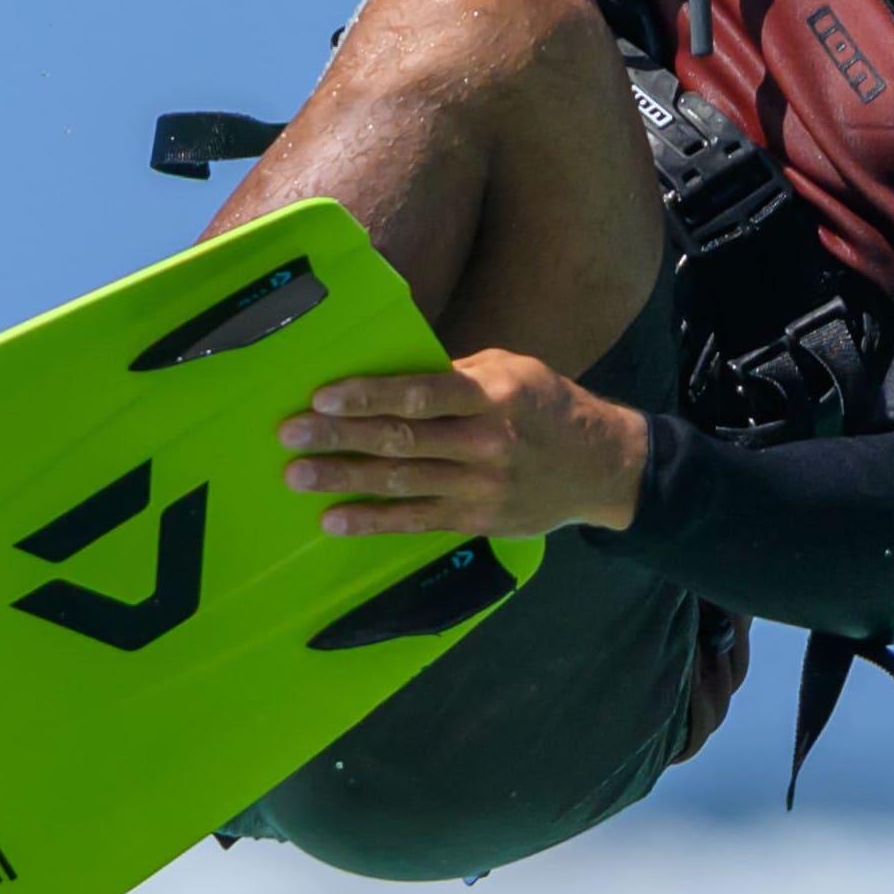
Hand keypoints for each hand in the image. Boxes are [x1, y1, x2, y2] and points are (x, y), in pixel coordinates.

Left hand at [282, 349, 647, 537]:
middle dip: (340, 437)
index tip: (322, 396)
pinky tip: (334, 519)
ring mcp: (480, 487)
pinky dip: (373, 521)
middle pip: (401, 440)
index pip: (420, 394)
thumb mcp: (512, 371)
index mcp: (492, 395)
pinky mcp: (476, 520)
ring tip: (298, 476)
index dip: (369, 396)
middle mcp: (485, 442)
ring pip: (401, 483)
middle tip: (291, 434)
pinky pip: (415, 522)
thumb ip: (455, 374)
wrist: (601, 467)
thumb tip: (391, 373)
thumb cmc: (549, 406)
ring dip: (345, 480)